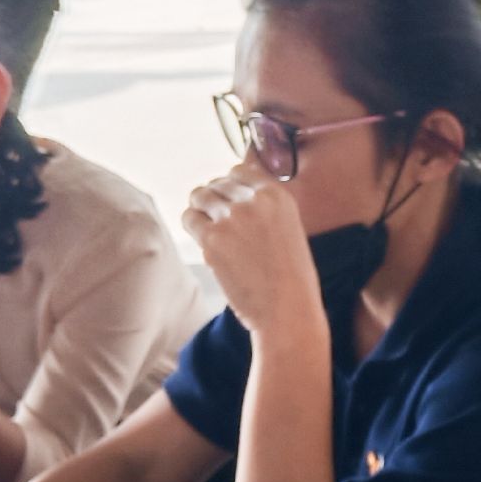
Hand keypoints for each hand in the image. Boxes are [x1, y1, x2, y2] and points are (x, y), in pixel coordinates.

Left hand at [180, 161, 320, 343]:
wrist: (287, 311)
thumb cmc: (291, 278)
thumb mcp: (290, 229)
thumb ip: (266, 208)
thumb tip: (235, 193)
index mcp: (278, 195)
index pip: (241, 171)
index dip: (230, 185)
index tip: (227, 198)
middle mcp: (254, 200)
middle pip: (218, 183)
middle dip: (213, 198)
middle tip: (215, 217)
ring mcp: (231, 218)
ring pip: (199, 196)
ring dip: (199, 209)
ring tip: (207, 227)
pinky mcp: (212, 238)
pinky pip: (189, 219)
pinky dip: (192, 227)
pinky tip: (203, 241)